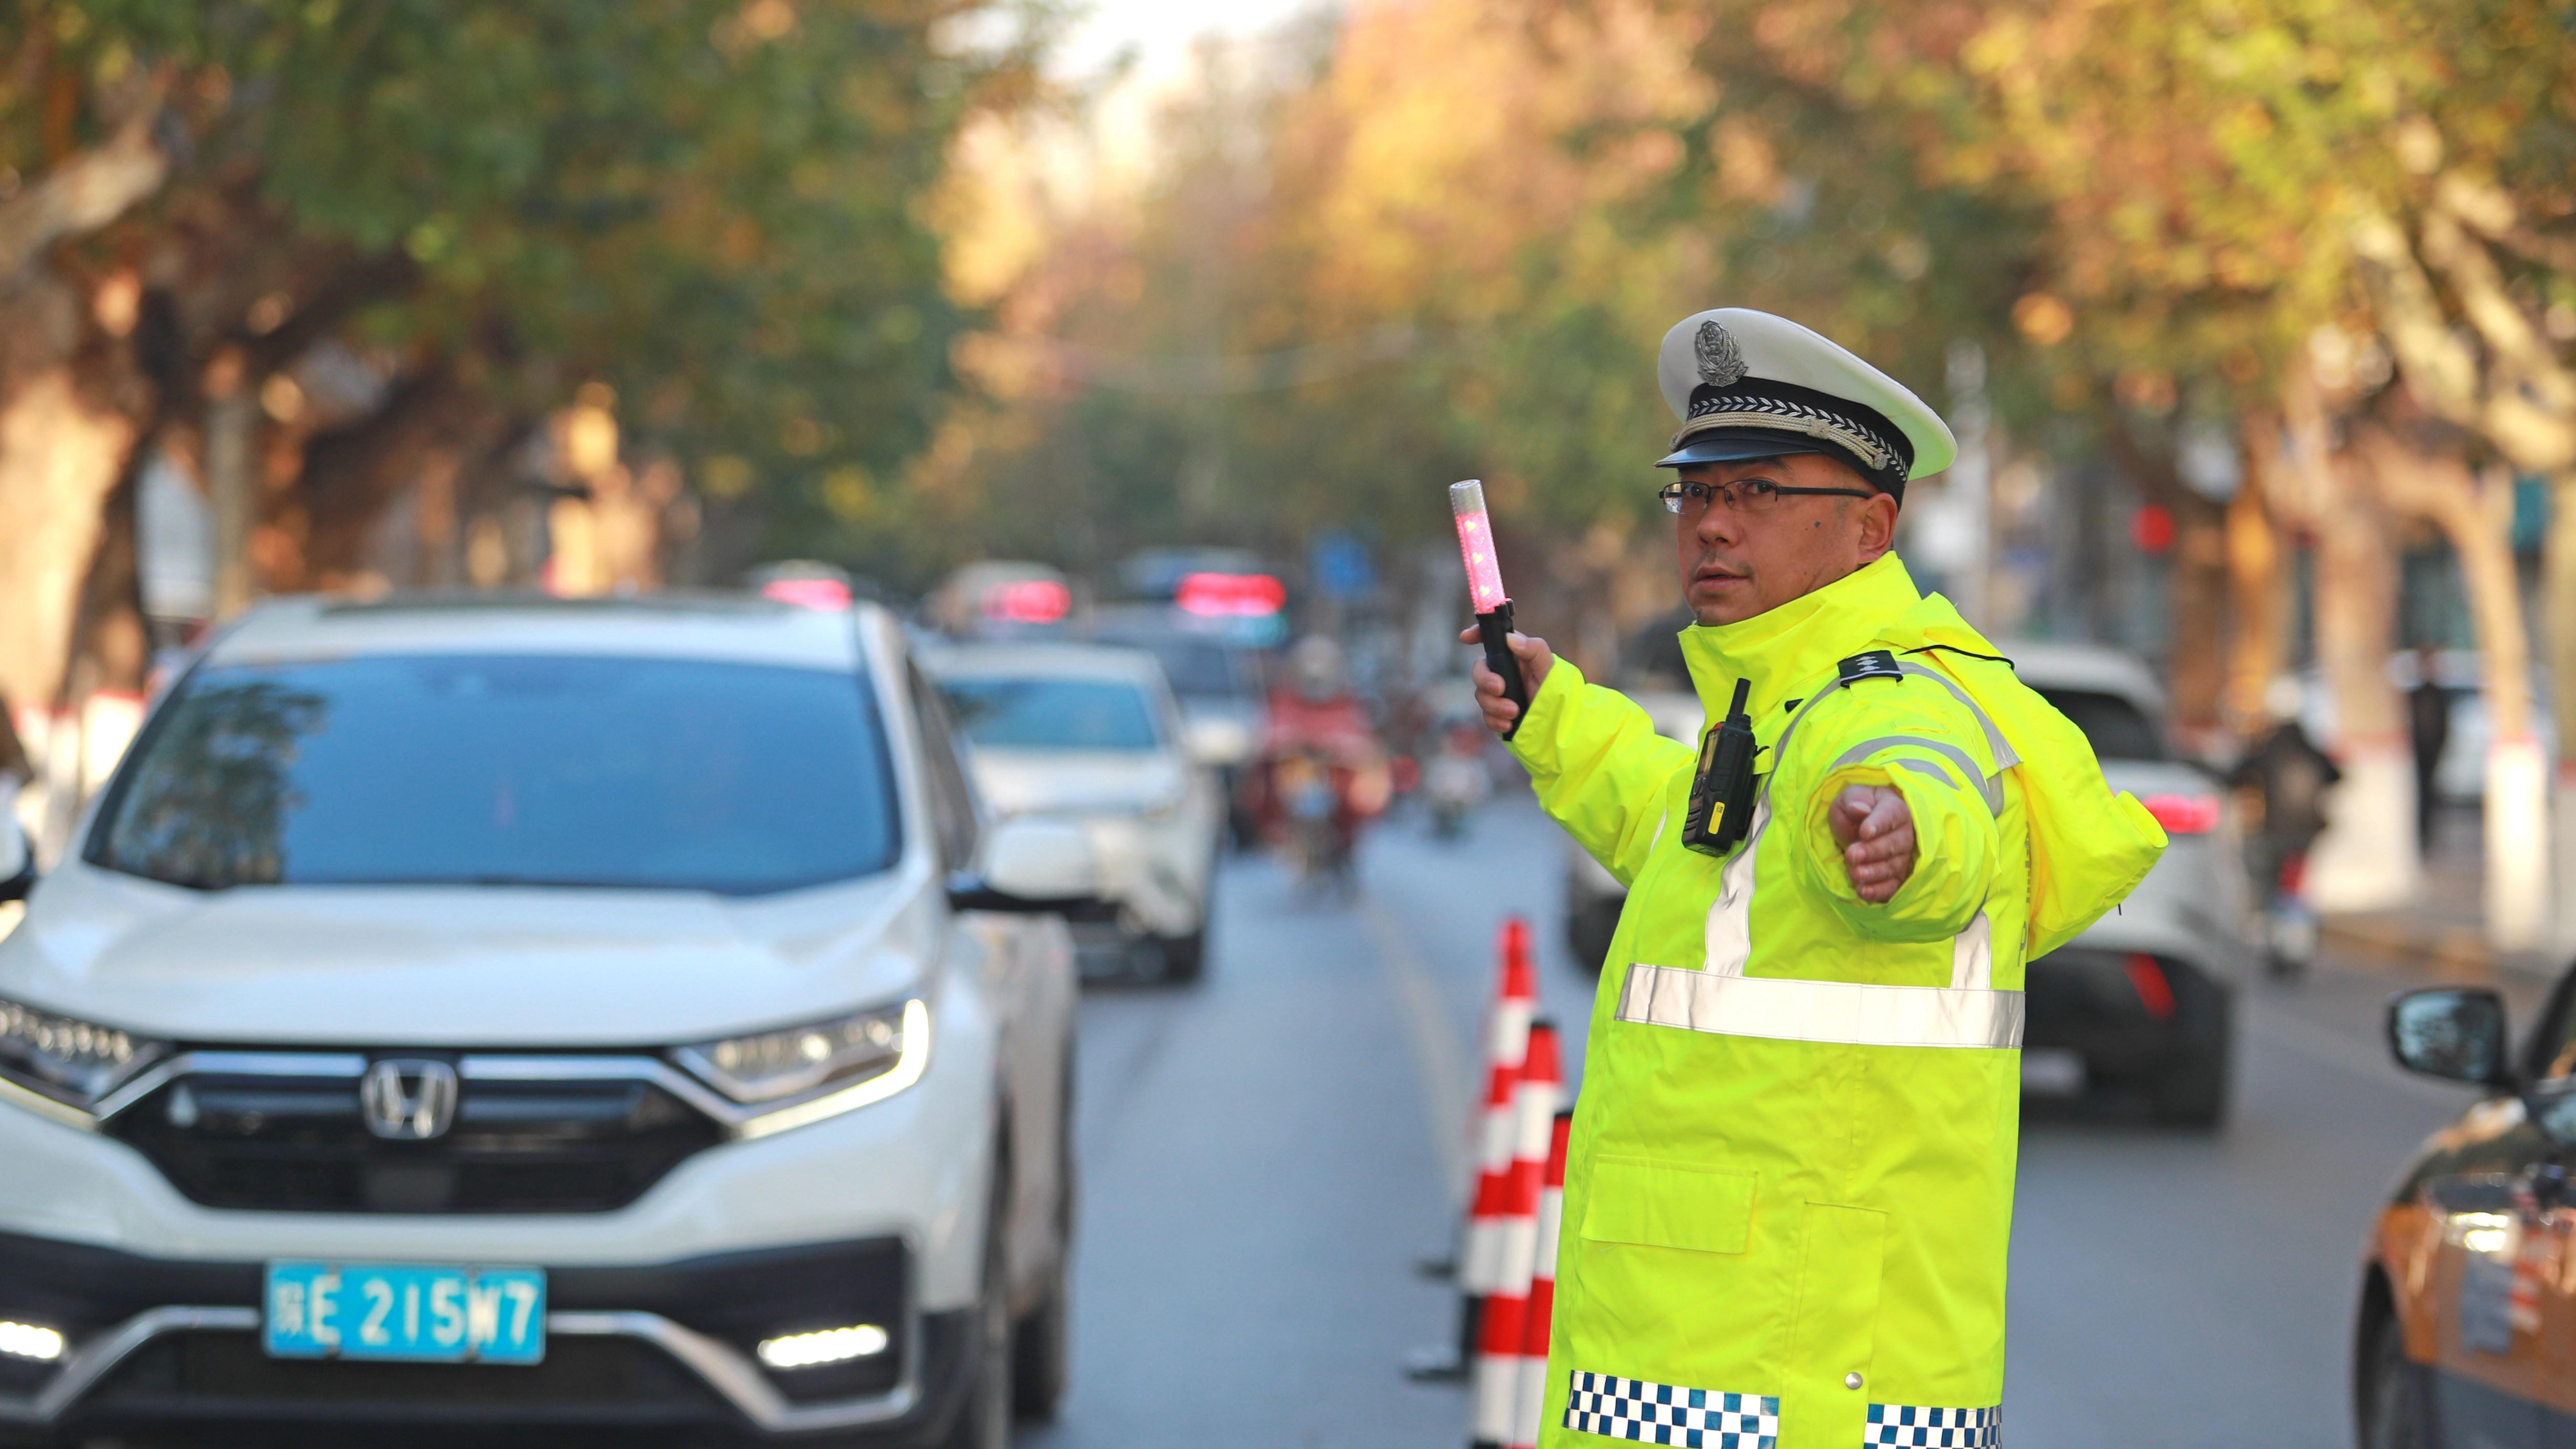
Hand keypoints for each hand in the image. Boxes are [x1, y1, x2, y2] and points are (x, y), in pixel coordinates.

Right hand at [1458, 627, 1553, 736]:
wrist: (1559, 723)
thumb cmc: (1556, 690)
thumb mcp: (1548, 667)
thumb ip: (1533, 649)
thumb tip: (1510, 639)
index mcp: (1514, 656)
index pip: (1492, 640)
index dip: (1476, 635)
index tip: (1466, 638)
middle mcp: (1503, 672)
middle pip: (1479, 669)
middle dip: (1485, 680)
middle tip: (1499, 689)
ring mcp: (1498, 693)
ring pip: (1480, 695)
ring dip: (1495, 705)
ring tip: (1515, 712)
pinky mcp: (1497, 713)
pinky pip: (1486, 715)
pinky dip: (1496, 720)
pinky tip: (1509, 724)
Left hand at [1828, 784, 1916, 903]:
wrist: (1858, 826)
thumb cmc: (1856, 808)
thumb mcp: (1849, 797)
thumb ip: (1854, 801)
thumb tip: (1859, 809)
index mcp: (1895, 809)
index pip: (1890, 816)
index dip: (1878, 824)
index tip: (1864, 832)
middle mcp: (1904, 834)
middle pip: (1893, 845)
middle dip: (1872, 851)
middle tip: (1852, 854)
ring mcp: (1902, 857)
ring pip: (1892, 867)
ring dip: (1874, 873)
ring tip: (1855, 874)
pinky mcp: (1896, 877)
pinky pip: (1892, 886)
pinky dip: (1879, 891)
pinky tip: (1863, 892)